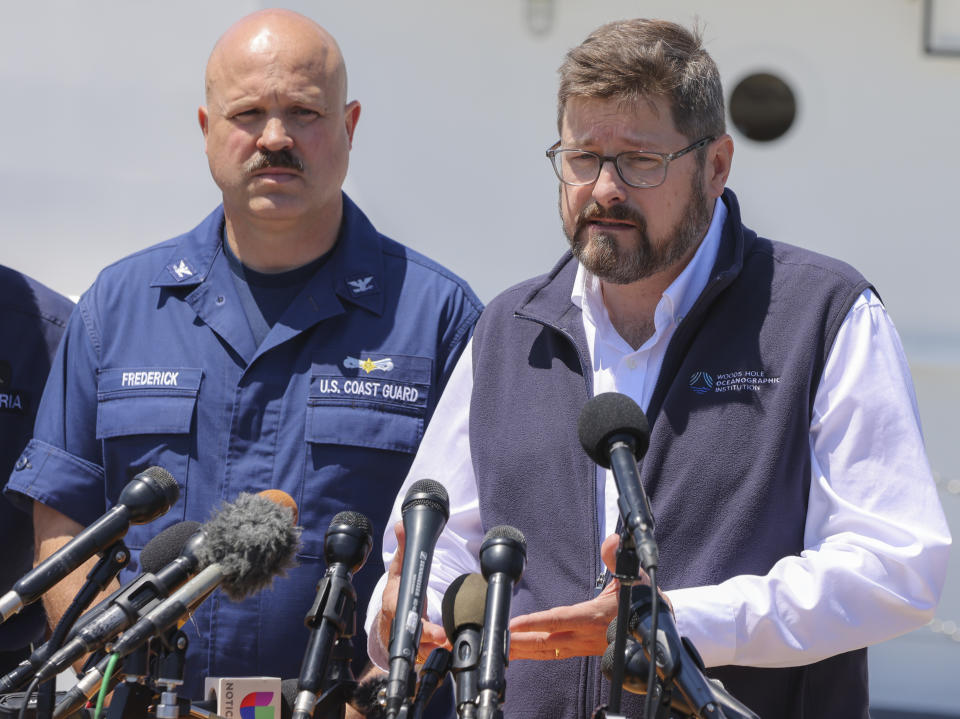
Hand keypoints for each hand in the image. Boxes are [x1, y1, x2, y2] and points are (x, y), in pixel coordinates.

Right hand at [375, 522, 449, 661]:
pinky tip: (453, 649)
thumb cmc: (397, 590)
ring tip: (453, 645)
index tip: (435, 630)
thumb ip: (404, 548)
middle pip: (414, 637)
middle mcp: (401, 625)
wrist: (389, 616)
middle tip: (446, 638)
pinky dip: (441, 652)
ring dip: (438, 649)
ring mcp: (409, 639)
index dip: (420, 624)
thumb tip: (401, 524)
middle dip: (430, 640)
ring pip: (423, 650)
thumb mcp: (399, 569)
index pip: (405, 615)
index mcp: (395, 604)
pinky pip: (429, 654)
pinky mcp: (419, 649)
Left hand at [508, 534, 669, 660]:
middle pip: (547, 642)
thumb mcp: (632, 575)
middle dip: (520, 642)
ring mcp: (584, 646)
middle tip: (496, 641)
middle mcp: (586, 635)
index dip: (536, 622)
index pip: (560, 620)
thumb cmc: (643, 600)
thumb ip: (616, 558)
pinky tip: (522, 651)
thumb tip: (611, 542)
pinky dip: (536, 652)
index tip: (513, 624)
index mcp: (595, 617)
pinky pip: (555, 653)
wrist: (658, 629)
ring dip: (524, 650)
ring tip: (501, 649)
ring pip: (548, 651)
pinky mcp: (583, 650)